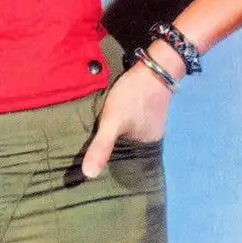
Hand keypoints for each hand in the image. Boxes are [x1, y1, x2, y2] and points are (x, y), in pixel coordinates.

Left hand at [81, 62, 171, 178]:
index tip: (90, 159)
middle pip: (126, 146)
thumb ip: (102, 145)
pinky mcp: (147, 108)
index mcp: (146, 146)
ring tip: (96, 131)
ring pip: (128, 133)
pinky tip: (111, 116)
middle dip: (111, 146)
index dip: (108, 160)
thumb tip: (88, 175)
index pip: (123, 160)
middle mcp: (151, 138)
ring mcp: (151, 122)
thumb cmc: (133, 95)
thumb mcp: (113, 120)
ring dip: (116, 132)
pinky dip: (122, 121)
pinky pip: (131, 121)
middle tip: (88, 144)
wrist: (153, 67)